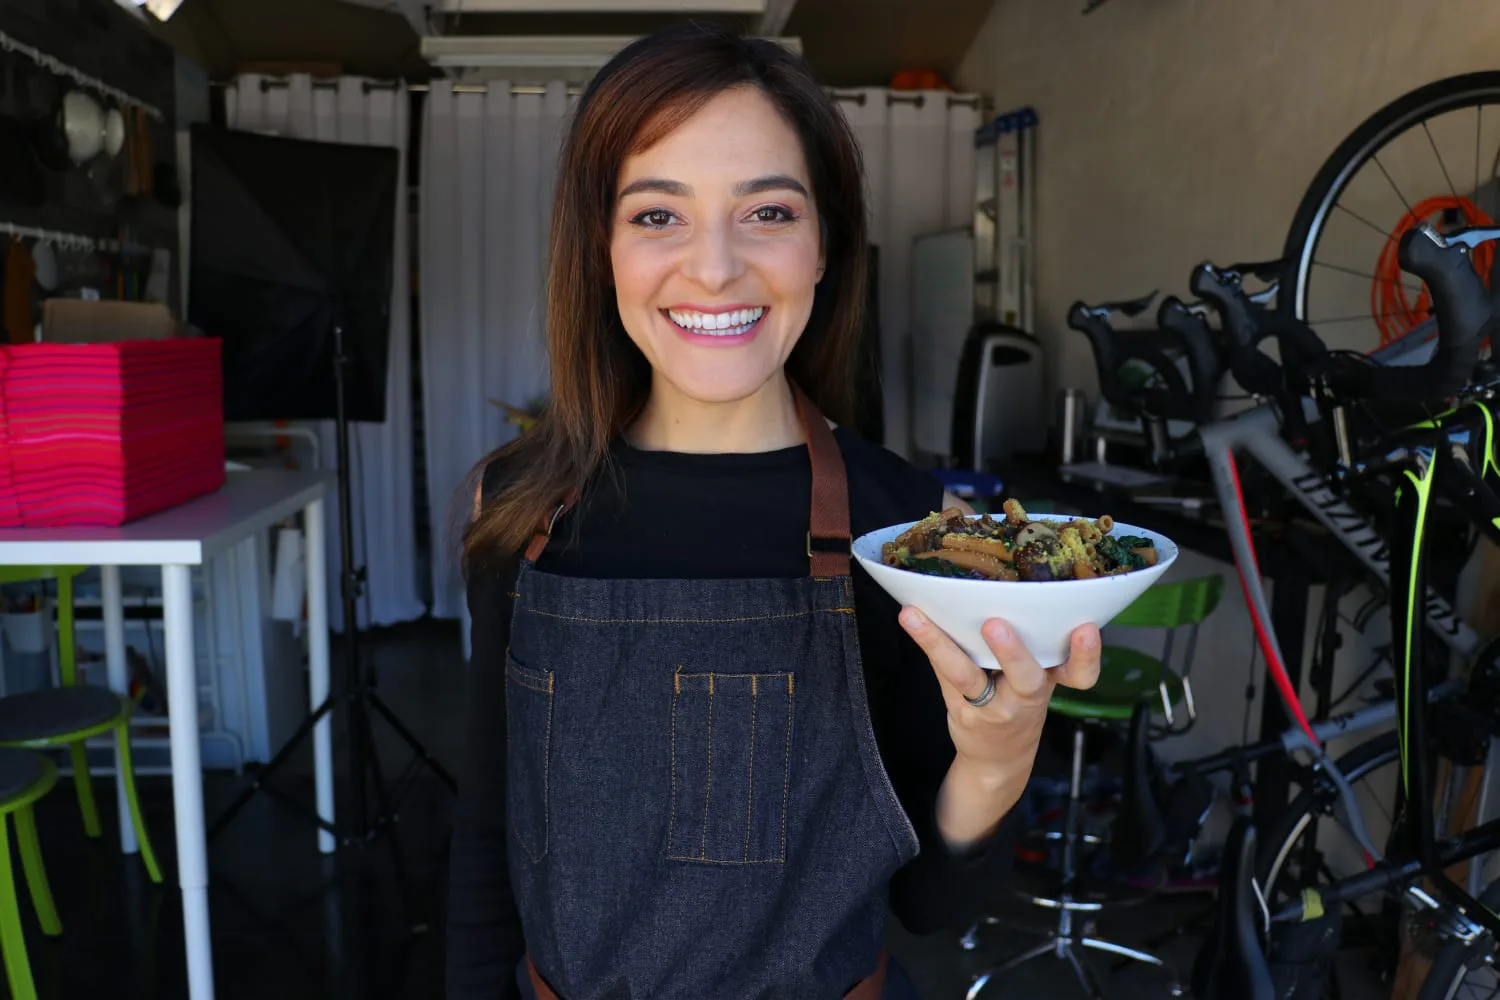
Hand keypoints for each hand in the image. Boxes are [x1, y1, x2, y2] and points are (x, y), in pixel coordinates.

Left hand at [899, 609, 1101, 782]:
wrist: (998, 759)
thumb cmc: (1019, 701)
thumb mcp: (1039, 676)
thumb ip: (1034, 641)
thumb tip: (1003, 583)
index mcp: (1052, 679)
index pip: (1080, 673)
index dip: (1087, 654)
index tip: (1087, 628)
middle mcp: (1026, 696)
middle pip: (1026, 677)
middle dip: (1013, 652)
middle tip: (995, 624)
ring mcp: (992, 708)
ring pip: (966, 676)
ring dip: (941, 645)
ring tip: (914, 618)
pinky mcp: (962, 711)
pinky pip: (942, 676)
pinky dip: (928, 646)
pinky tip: (911, 620)